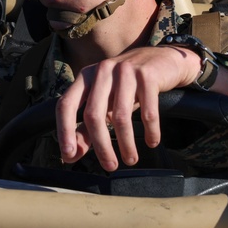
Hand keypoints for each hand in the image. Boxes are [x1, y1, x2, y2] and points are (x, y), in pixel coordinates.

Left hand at [55, 45, 201, 171]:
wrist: (162, 61)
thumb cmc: (128, 86)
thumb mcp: (105, 103)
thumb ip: (86, 127)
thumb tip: (70, 155)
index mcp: (86, 77)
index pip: (66, 104)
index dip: (64, 130)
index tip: (68, 155)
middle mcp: (102, 71)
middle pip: (93, 114)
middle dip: (101, 145)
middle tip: (110, 166)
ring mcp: (125, 71)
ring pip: (120, 116)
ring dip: (126, 143)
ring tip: (130, 159)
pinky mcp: (147, 75)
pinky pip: (148, 111)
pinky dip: (150, 131)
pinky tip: (151, 142)